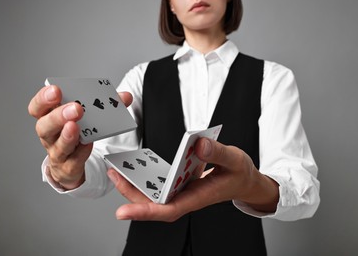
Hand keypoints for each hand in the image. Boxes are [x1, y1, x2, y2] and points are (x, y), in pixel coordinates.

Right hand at [28, 85, 132, 189]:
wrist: (72, 164)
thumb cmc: (78, 134)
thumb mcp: (88, 117)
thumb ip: (107, 105)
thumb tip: (125, 96)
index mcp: (50, 118)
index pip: (37, 108)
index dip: (43, 99)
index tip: (56, 90)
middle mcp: (49, 136)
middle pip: (44, 126)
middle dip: (58, 116)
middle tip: (76, 108)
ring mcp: (57, 152)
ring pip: (57, 145)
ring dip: (67, 136)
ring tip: (76, 126)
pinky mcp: (68, 167)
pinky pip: (73, 161)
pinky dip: (81, 152)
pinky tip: (88, 144)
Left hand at [108, 137, 278, 221]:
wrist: (244, 180)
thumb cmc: (240, 174)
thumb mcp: (234, 160)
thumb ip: (218, 153)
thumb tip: (199, 145)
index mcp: (199, 196)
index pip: (169, 209)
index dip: (145, 212)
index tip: (122, 212)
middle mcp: (187, 196)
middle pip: (155, 203)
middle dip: (131, 193)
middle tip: (113, 174)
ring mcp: (183, 191)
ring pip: (154, 195)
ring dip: (134, 186)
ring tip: (117, 170)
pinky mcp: (181, 183)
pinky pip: (160, 184)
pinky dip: (146, 178)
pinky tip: (136, 167)